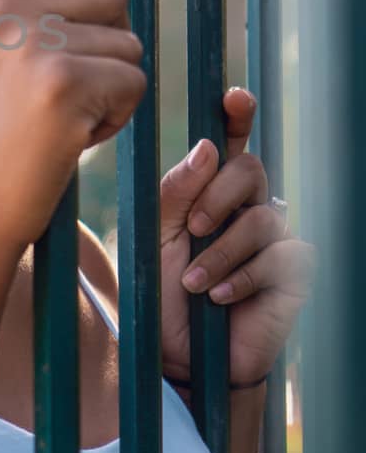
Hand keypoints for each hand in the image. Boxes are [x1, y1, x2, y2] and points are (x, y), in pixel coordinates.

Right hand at [0, 0, 146, 248]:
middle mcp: (0, 6)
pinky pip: (133, 81)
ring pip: (127, 42)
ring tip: (60, 115)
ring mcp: (30, 43)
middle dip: (108, 42)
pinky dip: (117, 116)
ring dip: (112, 83)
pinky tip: (72, 137)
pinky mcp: (62, 83)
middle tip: (62, 88)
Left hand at [158, 87, 315, 387]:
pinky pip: (278, 257)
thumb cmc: (164, 293)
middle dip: (218, 195)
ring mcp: (277, 239)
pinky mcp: (295, 273)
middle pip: (250, 169)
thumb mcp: (156, 238)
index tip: (234, 97)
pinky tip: (218, 297)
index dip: (239, 115)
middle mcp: (250, 207)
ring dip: (220, 252)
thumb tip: (207, 149)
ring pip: (262, 217)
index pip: (232, 144)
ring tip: (194, 282)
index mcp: (214, 192)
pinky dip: (240, 278)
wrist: (179, 356)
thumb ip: (175, 193)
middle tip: (194, 228)